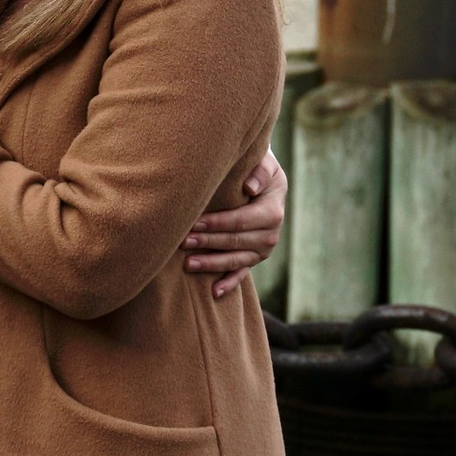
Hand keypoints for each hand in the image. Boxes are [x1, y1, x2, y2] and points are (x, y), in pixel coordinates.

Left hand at [183, 146, 287, 300]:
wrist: (261, 180)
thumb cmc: (257, 167)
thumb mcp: (264, 163)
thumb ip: (260, 172)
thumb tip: (250, 188)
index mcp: (272, 211)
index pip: (241, 221)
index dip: (217, 223)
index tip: (194, 222)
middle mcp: (271, 234)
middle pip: (235, 242)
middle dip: (208, 242)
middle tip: (183, 242)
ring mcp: (262, 250)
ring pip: (236, 260)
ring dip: (212, 264)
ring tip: (188, 264)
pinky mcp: (254, 259)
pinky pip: (241, 273)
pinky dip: (229, 283)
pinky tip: (214, 292)